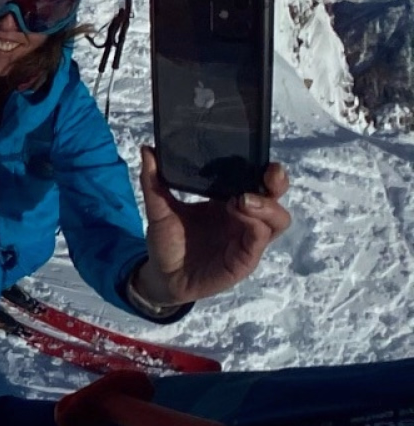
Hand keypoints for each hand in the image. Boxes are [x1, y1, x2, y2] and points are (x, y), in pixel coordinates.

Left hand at [134, 146, 291, 306]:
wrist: (161, 276)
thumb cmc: (167, 241)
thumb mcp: (159, 209)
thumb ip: (154, 182)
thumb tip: (147, 150)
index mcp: (229, 200)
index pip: (257, 179)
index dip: (264, 167)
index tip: (258, 153)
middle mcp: (244, 217)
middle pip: (275, 196)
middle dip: (278, 182)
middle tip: (268, 172)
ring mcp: (247, 238)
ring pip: (278, 220)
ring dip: (267, 205)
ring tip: (243, 198)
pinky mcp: (245, 259)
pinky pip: (260, 240)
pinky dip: (255, 226)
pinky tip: (239, 214)